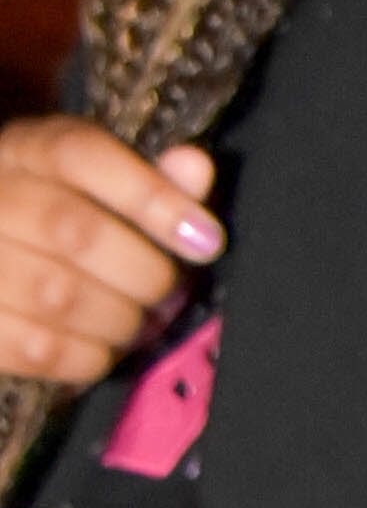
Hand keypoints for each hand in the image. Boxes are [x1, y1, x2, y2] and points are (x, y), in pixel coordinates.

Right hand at [0, 119, 219, 389]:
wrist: (4, 255)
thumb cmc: (64, 218)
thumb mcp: (103, 184)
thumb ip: (153, 177)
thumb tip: (195, 168)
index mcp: (28, 151)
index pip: (81, 155)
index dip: (152, 198)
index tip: (205, 239)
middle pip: (74, 231)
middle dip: (144, 273)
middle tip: (168, 290)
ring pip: (59, 296)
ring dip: (122, 319)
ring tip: (139, 319)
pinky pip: (41, 350)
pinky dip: (91, 356)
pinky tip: (103, 343)